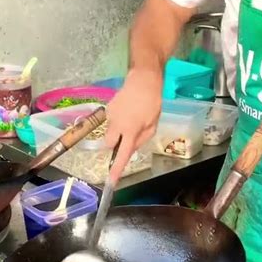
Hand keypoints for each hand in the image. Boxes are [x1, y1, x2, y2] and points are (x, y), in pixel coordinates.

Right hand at [105, 68, 162, 183]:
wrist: (143, 80)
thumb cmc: (152, 103)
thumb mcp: (152, 125)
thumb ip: (141, 139)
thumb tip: (131, 148)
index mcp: (131, 131)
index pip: (122, 154)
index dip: (116, 169)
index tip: (110, 182)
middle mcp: (117, 125)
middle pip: (109, 144)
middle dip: (115, 144)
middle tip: (127, 137)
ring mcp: (111, 116)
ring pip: (110, 131)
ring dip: (118, 130)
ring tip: (132, 117)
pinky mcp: (108, 108)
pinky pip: (112, 120)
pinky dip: (118, 120)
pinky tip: (128, 110)